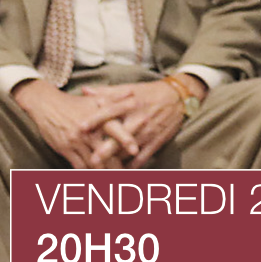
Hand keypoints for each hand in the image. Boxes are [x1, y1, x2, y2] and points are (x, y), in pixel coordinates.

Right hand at [12, 78, 124, 169]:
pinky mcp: (65, 150)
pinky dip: (88, 173)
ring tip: (114, 180)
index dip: (125, 139)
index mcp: (97, 117)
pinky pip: (79, 166)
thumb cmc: (74, 102)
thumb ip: (116, 97)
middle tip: (127, 175)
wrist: (46, 105)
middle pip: (105, 151)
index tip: (135, 151)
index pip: (114, 129)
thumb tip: (134, 92)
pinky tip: (96, 178)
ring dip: (103, 172)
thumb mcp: (95, 98)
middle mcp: (87, 131)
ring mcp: (75, 142)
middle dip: (116, 165)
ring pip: (92, 162)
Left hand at [80, 78, 203, 168]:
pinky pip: (143, 157)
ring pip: (130, 150)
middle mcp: (139, 118)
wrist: (179, 97)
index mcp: (131, 103)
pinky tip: (121, 172)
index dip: (96, 119)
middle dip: (107, 149)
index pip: (111, 111)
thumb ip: (107, 92)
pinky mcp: (156, 141)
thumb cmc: (150, 92)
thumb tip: (85, 91)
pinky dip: (132, 166)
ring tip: (102, 172)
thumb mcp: (130, 89)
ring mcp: (148, 131)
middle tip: (92, 160)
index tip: (81, 128)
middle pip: (120, 135)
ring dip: (116, 161)